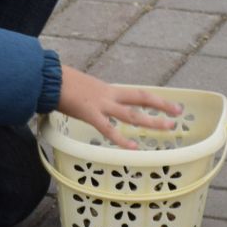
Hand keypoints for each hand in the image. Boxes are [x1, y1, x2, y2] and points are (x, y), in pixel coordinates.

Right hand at [56, 67, 183, 148]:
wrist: (48, 78)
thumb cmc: (62, 83)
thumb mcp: (85, 88)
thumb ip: (96, 98)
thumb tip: (98, 105)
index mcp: (108, 90)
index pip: (137, 94)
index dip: (156, 99)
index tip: (172, 105)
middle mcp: (109, 95)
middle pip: (141, 99)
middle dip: (161, 106)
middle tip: (178, 114)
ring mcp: (100, 104)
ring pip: (131, 114)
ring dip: (150, 122)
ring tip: (168, 128)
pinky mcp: (89, 114)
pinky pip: (108, 129)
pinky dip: (121, 139)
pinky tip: (133, 148)